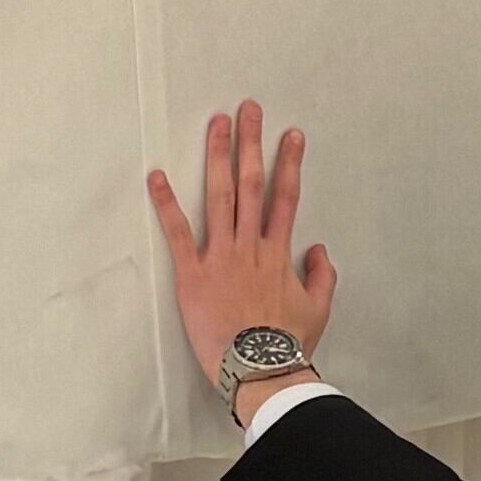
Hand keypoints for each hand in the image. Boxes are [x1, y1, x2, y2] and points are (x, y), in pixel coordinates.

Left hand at [144, 93, 336, 414]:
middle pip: (253, 185)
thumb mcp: (318, 309)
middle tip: (249, 109)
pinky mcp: (193, 274)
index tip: (291, 134)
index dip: (290, 163)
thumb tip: (320, 250)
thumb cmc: (287, 345)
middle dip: (251, 144)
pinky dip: (167, 203)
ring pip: (221, 197)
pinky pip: (178, 233)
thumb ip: (323, 276)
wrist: (260, 370)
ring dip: (218, 157)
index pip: (286, 198)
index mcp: (279, 254)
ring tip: (217, 124)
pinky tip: (157, 175)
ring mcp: (222, 257)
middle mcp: (251, 246)